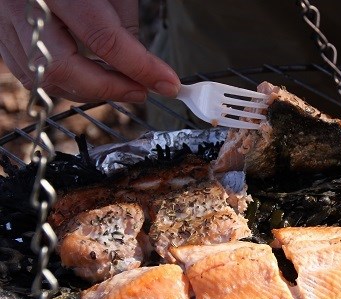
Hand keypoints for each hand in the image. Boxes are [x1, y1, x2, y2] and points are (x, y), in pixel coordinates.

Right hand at [0, 0, 179, 102]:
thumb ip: (122, 24)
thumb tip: (142, 68)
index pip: (102, 38)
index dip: (139, 67)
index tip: (166, 82)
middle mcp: (23, 5)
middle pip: (64, 68)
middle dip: (109, 88)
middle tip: (141, 90)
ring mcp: (5, 21)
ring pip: (44, 78)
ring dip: (88, 90)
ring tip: (119, 83)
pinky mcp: (1, 33)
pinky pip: (30, 74)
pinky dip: (64, 83)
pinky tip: (89, 77)